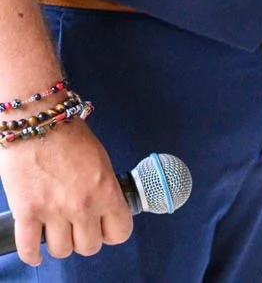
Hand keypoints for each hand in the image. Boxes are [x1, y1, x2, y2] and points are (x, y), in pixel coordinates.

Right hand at [0, 121, 133, 264]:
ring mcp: (53, 211)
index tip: (105, 228)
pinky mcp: (26, 212)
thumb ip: (103, 189)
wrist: (39, 122)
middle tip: (78, 229)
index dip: (112, 233)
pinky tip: (35, 252)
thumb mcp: (101, 161)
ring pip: (61, 251)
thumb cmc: (70, 136)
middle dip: (84, 240)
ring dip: (59, 245)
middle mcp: (83, 205)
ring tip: (57, 233)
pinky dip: (32, 254)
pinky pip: (30, 248)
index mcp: (106, 191)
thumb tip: (103, 208)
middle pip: (89, 247)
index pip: (120, 232)